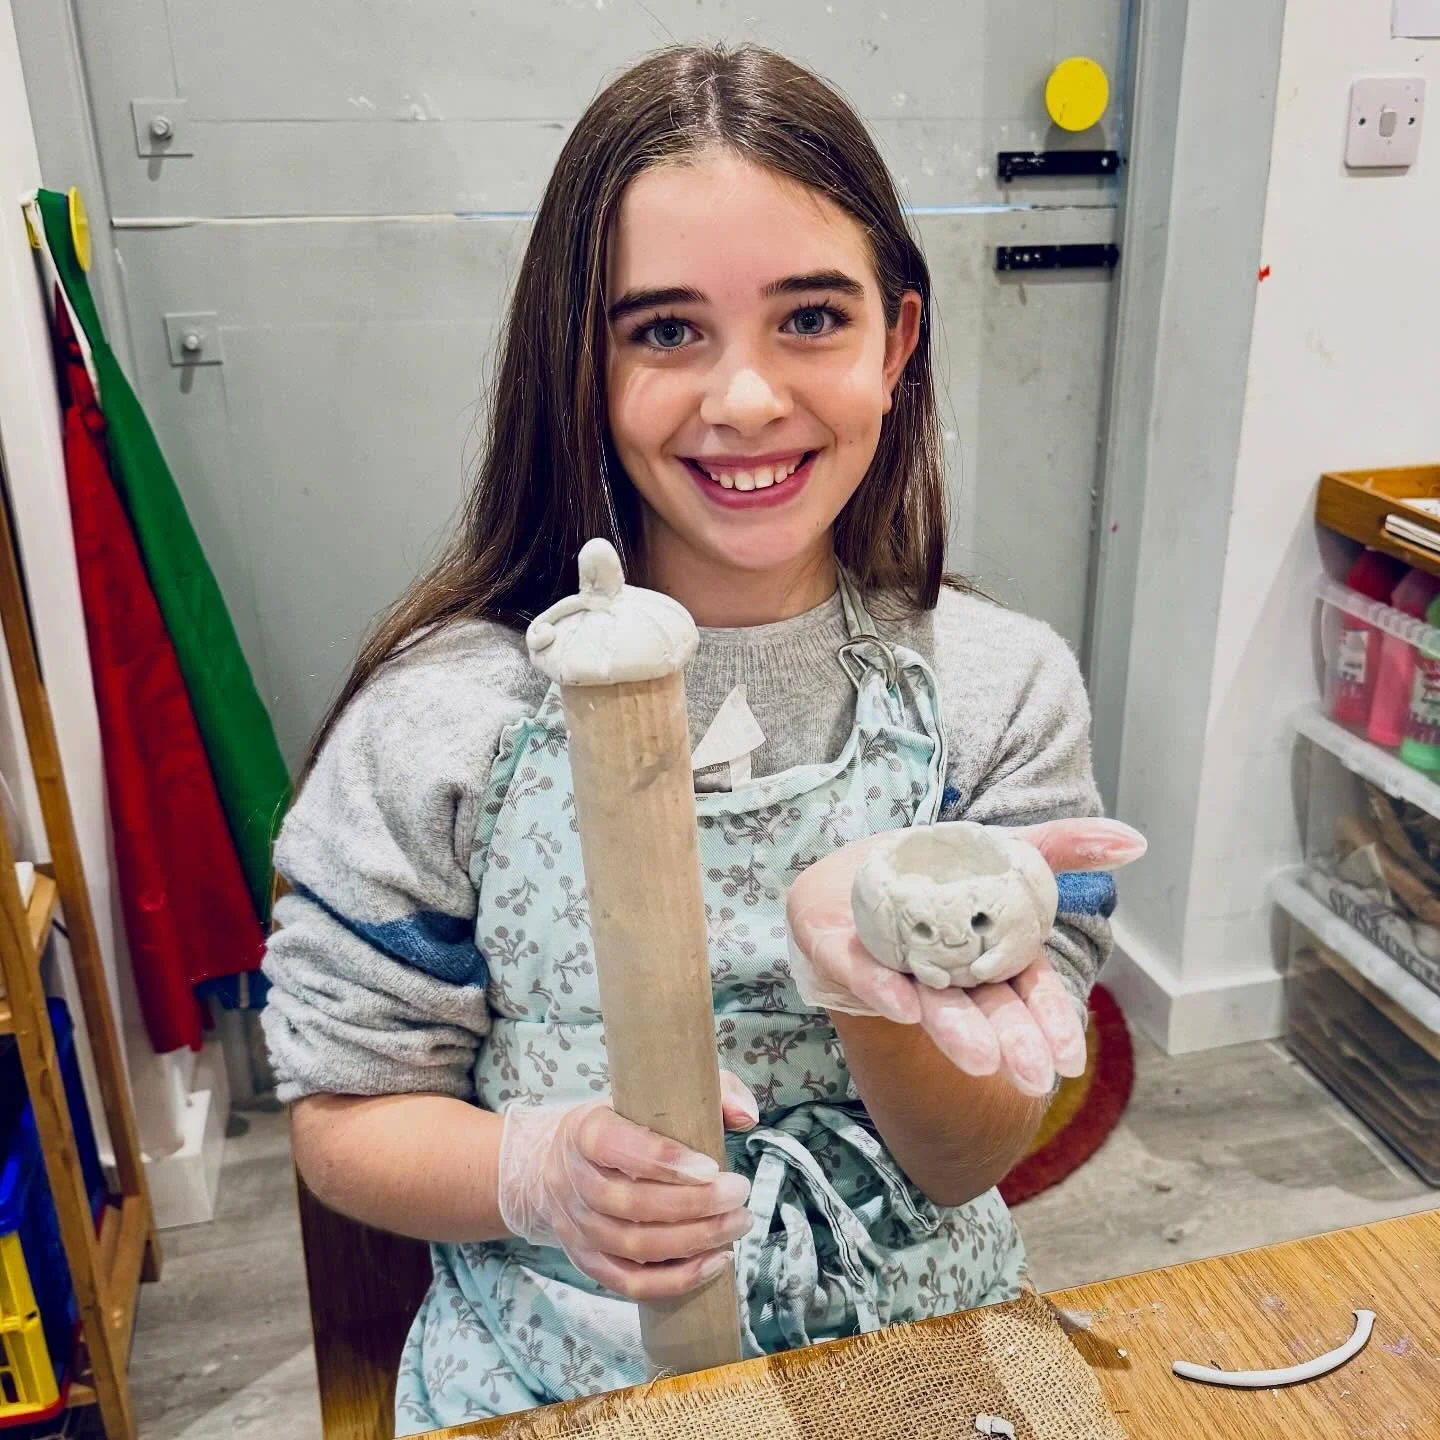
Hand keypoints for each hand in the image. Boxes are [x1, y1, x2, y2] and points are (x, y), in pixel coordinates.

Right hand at [496, 1071, 757, 1299]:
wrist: (559, 1160)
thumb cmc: (623, 1122)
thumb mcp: (655, 1090)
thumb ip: (709, 1091)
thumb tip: (745, 1115)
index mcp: (585, 1131)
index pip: (613, 1146)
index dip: (662, 1160)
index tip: (711, 1167)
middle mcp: (574, 1180)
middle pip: (629, 1203)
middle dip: (694, 1204)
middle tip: (739, 1194)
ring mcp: (577, 1226)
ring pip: (632, 1247)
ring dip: (692, 1242)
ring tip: (736, 1225)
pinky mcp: (587, 1260)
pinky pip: (629, 1282)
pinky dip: (675, 1280)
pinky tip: (715, 1262)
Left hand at [785, 818, 1145, 1098]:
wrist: (846, 869)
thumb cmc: (930, 874)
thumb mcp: (1000, 852)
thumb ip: (1060, 848)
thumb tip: (1134, 841)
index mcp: (984, 958)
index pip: (1025, 994)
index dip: (1047, 1024)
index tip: (1069, 1061)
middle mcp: (942, 973)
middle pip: (981, 1011)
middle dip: (1009, 1042)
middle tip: (1030, 1076)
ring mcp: (891, 967)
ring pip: (926, 1003)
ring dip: (953, 1030)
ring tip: (978, 1057)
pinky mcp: (839, 952)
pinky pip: (858, 973)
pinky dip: (879, 988)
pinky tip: (900, 1004)